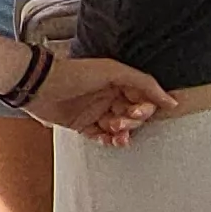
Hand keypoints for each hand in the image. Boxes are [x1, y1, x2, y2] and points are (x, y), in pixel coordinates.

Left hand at [29, 56, 172, 141]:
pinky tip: (111, 140)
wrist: (40, 86)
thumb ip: (143, 83)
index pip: (143, 99)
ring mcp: (96, 111)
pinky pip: (103, 137)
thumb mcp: (113, 71)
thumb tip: (170, 99)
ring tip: (113, 130)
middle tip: (119, 121)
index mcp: (119, 81)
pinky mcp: (83, 125)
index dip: (145, 108)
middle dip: (130, 121)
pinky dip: (109, 140)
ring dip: (121, 132)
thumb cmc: (75, 73)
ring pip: (120, 128)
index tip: (139, 112)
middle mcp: (109, 96)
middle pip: (133, 115)